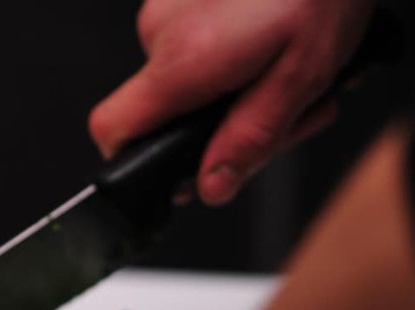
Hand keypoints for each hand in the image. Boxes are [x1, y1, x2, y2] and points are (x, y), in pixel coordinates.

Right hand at [89, 0, 373, 203]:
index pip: (113, 127)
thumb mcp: (301, 78)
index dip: (134, 160)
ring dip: (240, 93)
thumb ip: (250, 139)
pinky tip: (277, 46)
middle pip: (164, 111)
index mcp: (185, 59)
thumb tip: (211, 186)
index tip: (175, 169)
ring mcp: (169, 5)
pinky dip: (237, 59)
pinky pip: (196, 46)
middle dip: (225, 128)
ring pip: (187, 81)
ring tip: (293, 74)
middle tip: (286, 115)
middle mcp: (163, 29)